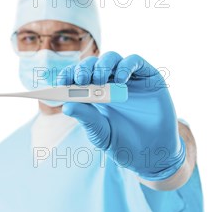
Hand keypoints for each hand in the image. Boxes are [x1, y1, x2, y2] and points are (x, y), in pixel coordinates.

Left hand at [56, 52, 184, 179]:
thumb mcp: (100, 132)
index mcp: (92, 94)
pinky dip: (125, 66)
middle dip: (83, 69)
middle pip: (92, 64)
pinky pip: (135, 61)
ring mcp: (129, 78)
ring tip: (99, 80)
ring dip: (102, 66)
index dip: (67, 75)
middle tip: (81, 80)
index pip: (76, 77)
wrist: (151, 153)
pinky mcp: (148, 77)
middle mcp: (109, 82)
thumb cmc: (122, 143)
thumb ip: (86, 118)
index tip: (60, 83)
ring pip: (111, 58)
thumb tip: (65, 106)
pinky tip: (121, 80)